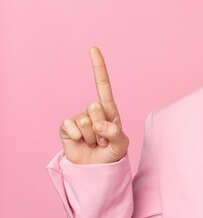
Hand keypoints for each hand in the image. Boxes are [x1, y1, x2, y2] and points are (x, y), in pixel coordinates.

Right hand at [59, 47, 128, 163]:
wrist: (96, 168)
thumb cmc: (111, 153)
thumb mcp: (120, 144)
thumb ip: (114, 133)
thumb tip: (98, 125)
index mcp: (109, 109)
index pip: (103, 84)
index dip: (98, 66)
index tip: (93, 48)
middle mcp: (93, 110)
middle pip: (96, 107)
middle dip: (102, 127)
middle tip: (103, 139)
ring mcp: (79, 118)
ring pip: (86, 121)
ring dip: (92, 137)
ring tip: (94, 143)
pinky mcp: (67, 127)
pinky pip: (71, 126)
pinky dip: (78, 137)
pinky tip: (81, 143)